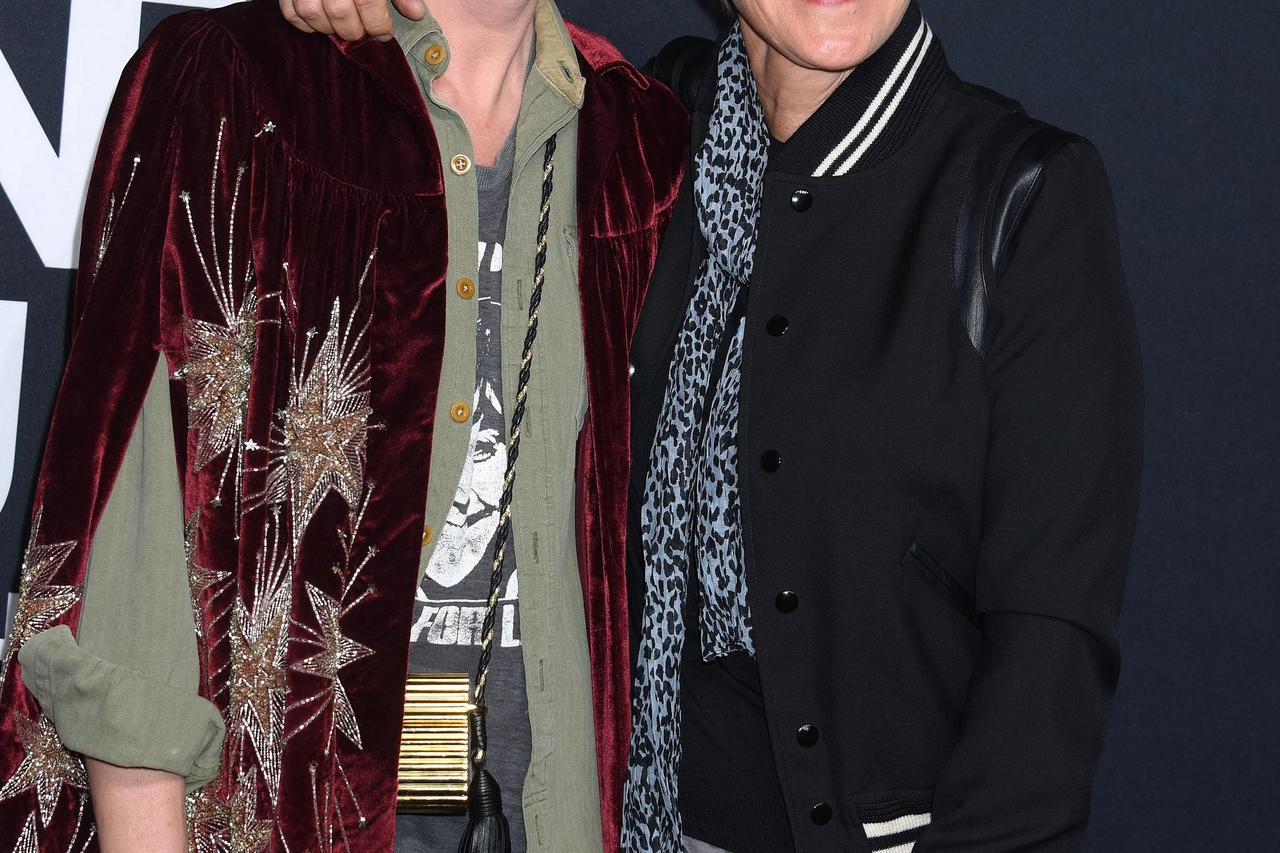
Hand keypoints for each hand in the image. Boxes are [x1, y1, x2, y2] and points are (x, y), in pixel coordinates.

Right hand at [280, 0, 425, 42]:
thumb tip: (415, 13)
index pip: (368, 4)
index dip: (378, 26)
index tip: (384, 34)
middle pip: (339, 12)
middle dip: (354, 31)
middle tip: (362, 34)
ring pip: (311, 12)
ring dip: (328, 28)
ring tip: (342, 28)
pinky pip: (289, 10)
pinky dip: (302, 22)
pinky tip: (319, 23)